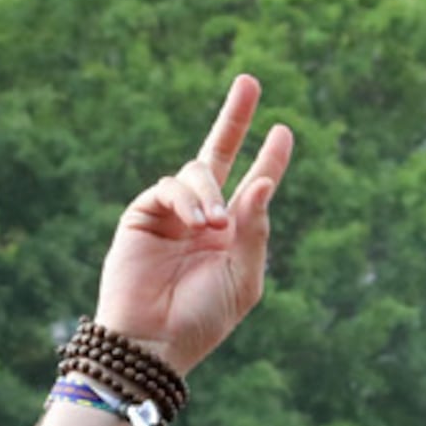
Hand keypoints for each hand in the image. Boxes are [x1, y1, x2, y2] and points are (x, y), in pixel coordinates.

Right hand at [91, 74, 295, 379]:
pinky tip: (197, 224)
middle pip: (218, 154)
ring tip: (214, 226)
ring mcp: (170, 215)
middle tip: (250, 81)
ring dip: (210, 193)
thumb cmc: (200, 320)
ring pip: (196, 173)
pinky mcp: (142, 216)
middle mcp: (201, 218)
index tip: (284, 131)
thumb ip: (255, 231)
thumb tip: (263, 182)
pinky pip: (168, 188)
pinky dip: (187, 200)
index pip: (252, 187)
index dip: (269, 158)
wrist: (154, 344)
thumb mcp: (242, 279)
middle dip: (234, 118)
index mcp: (230, 235)